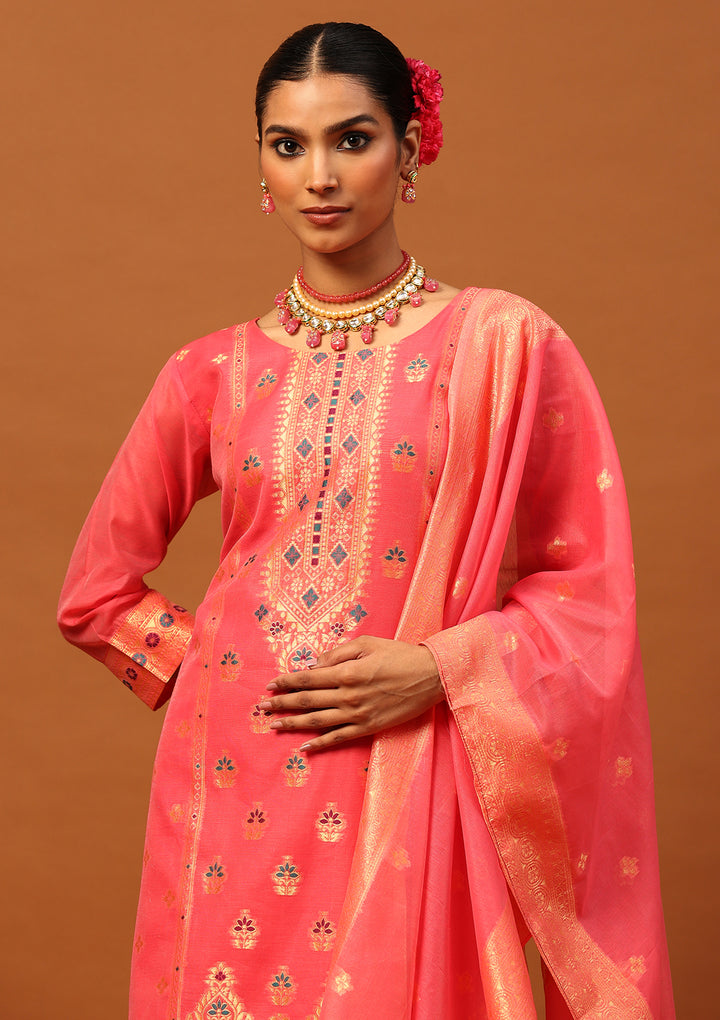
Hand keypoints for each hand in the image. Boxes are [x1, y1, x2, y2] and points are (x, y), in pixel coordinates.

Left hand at [259, 635, 443, 751]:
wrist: (430, 676)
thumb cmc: (398, 655)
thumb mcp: (366, 643)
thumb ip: (337, 654)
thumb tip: (314, 665)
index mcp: (346, 672)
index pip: (307, 677)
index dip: (286, 681)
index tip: (270, 685)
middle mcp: (347, 695)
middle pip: (307, 700)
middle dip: (282, 703)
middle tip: (262, 707)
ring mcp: (357, 714)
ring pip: (317, 721)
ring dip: (293, 724)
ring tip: (274, 725)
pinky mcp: (368, 727)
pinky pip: (339, 737)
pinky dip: (320, 743)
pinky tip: (305, 747)